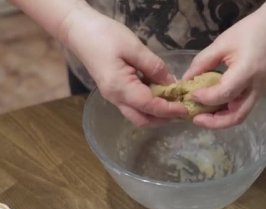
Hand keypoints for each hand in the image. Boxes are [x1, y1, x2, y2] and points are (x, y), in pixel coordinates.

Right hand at [62, 5, 186, 126]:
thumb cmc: (105, 36)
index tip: (186, 109)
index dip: (169, 110)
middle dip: (164, 119)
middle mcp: (115, 98)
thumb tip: (172, 83)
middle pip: (143, 120)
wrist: (79, 31)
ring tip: (174, 102)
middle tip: (182, 108)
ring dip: (157, 114)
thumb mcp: (134, 48)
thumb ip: (154, 67)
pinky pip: (134, 105)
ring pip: (138, 115)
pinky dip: (149, 105)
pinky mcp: (114, 91)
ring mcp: (113, 97)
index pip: (150, 107)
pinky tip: (160, 93)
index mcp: (120, 88)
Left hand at [183, 6, 265, 128]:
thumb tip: (186, 79)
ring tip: (201, 114)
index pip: (224, 94)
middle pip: (235, 116)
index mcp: (247, 72)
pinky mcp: (259, 92)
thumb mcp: (222, 43)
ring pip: (240, 115)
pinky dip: (226, 111)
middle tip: (194, 118)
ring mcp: (260, 92)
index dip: (205, 98)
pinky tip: (213, 106)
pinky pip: (242, 107)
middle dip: (213, 122)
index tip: (190, 95)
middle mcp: (256, 88)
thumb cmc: (251, 31)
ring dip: (220, 119)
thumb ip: (202, 62)